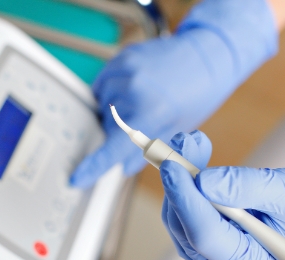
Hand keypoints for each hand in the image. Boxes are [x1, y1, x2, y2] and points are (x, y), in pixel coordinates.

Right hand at [70, 0, 277, 187]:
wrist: (207, 56)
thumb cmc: (198, 96)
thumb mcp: (177, 131)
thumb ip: (147, 152)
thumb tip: (121, 167)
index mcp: (153, 111)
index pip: (115, 146)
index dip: (94, 165)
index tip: (77, 178)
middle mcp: (134, 89)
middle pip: (108, 125)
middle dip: (119, 131)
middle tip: (143, 122)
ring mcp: (126, 69)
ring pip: (103, 104)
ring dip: (115, 110)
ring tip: (141, 102)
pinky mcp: (121, 57)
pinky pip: (103, 83)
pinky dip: (112, 92)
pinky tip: (132, 91)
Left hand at [160, 131, 284, 259]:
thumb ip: (246, 187)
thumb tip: (202, 181)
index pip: (207, 237)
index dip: (187, 201)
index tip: (172, 166)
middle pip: (187, 230)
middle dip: (180, 184)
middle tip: (182, 144)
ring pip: (178, 223)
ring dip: (179, 181)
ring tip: (191, 146)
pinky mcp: (205, 250)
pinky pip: (182, 219)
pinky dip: (183, 188)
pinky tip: (192, 164)